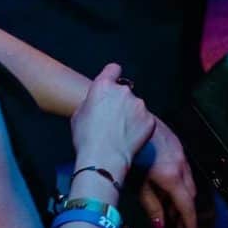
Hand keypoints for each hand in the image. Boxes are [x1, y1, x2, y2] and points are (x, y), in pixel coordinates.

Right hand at [71, 64, 154, 178]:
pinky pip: (144, 120)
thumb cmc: (86, 139)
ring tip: (120, 132)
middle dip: (120, 101)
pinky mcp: (149, 118)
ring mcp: (139, 104)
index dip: (112, 75)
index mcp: (103, 86)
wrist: (103, 159)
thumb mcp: (78, 115)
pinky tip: (129, 138)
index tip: (112, 83)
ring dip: (130, 114)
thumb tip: (97, 101)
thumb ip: (91, 101)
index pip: (113, 69)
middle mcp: (123, 91)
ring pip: (135, 106)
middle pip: (124, 90)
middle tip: (113, 119)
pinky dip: (139, 127)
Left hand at [137, 117, 197, 227]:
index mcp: (172, 176)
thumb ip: (151, 205)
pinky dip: (179, 181)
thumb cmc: (128, 154)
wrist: (126, 119)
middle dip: (185, 211)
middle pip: (190, 193)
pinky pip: (183, 167)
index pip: (187, 205)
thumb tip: (161, 226)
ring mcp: (180, 151)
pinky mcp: (175, 142)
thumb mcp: (138, 184)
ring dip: (182, 195)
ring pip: (188, 179)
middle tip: (178, 227)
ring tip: (170, 208)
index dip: (190, 222)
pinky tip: (166, 185)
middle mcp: (181, 163)